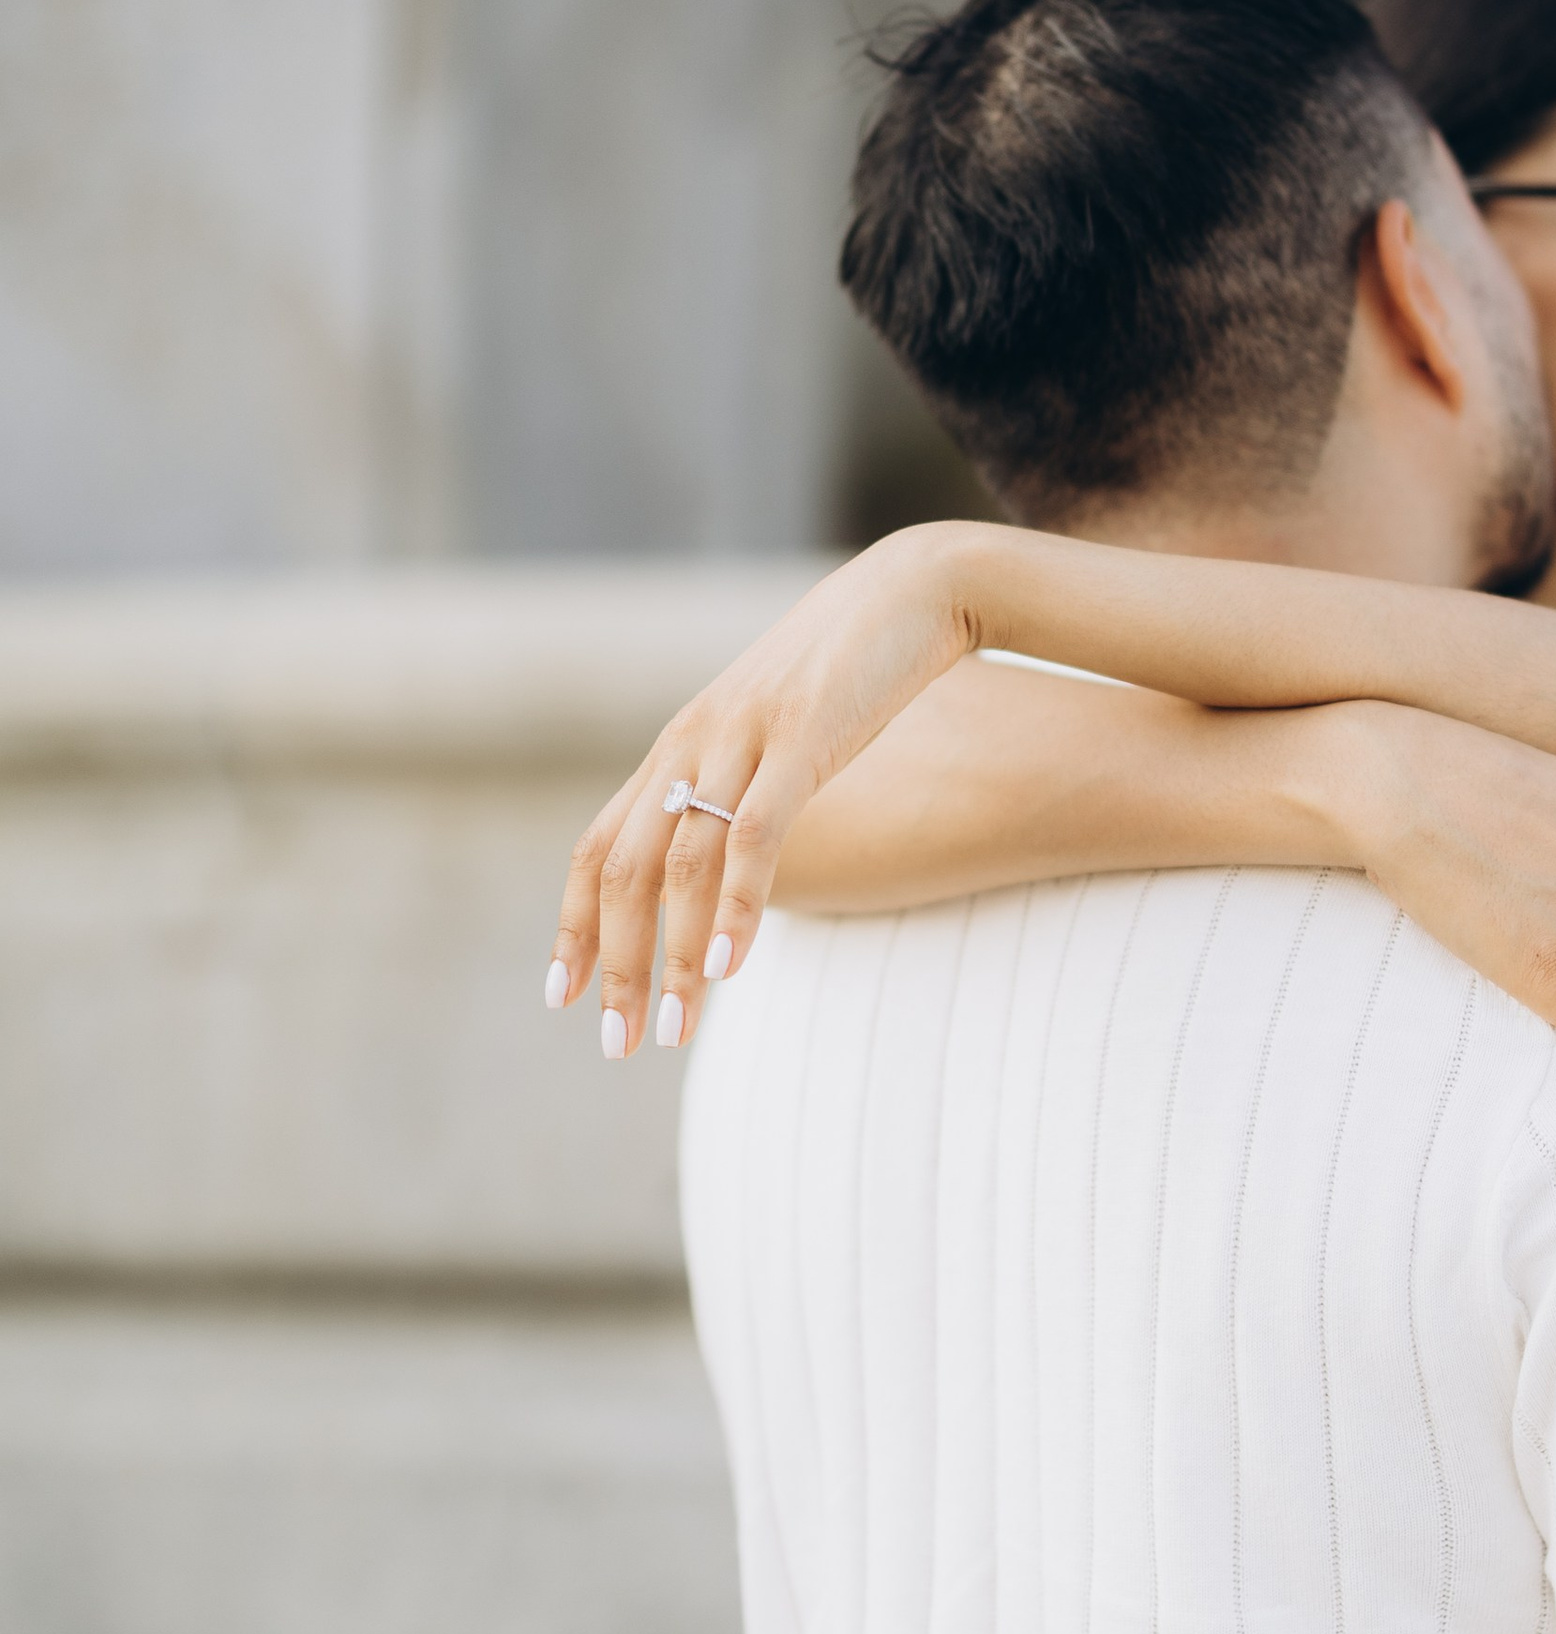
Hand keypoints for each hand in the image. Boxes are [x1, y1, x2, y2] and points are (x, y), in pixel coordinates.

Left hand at [549, 525, 980, 1053]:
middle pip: (621, 869)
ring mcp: (743, 740)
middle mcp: (692, 745)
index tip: (562, 997)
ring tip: (674, 1030)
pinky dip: (735, 905)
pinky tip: (727, 966)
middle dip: (613, 965)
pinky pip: (755, 835)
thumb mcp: (777, 732)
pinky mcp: (802, 739)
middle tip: (619, 1045)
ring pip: (678, 863)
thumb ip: (742, 786)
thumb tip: (734, 855)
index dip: (572, 925)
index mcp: (680, 748)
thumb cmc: (852, 669)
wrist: (915, 589)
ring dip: (670, 957)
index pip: (595, 846)